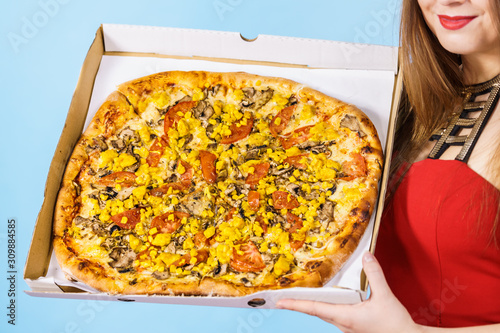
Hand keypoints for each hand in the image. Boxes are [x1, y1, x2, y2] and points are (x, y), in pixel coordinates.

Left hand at [276, 252, 420, 332]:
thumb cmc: (394, 324)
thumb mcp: (384, 296)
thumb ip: (374, 274)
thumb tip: (366, 256)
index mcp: (345, 316)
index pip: (313, 308)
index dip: (295, 304)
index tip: (279, 302)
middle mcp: (342, 323)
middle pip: (315, 311)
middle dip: (299, 303)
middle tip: (283, 297)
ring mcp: (347, 326)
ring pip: (325, 313)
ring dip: (313, 304)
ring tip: (301, 295)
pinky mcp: (354, 326)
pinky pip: (335, 314)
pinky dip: (327, 305)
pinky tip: (330, 298)